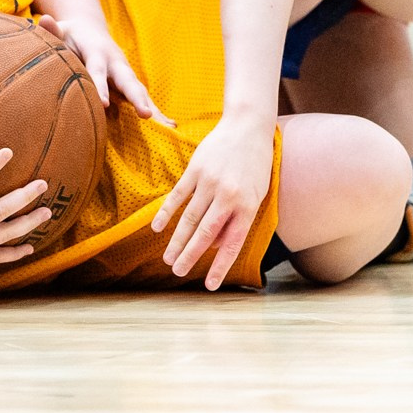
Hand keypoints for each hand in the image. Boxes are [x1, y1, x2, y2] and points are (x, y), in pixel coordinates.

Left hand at [36, 14, 170, 124]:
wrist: (89, 30)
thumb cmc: (70, 35)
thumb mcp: (61, 31)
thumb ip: (53, 31)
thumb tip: (44, 20)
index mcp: (97, 51)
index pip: (98, 70)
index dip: (100, 86)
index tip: (102, 104)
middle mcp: (115, 62)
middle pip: (127, 81)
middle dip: (136, 97)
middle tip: (146, 114)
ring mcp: (124, 73)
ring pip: (138, 90)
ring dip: (149, 105)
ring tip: (161, 124)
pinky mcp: (129, 82)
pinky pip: (143, 97)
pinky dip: (157, 110)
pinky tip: (169, 126)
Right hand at [153, 113, 273, 290]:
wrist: (247, 126)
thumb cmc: (255, 164)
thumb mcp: (256, 194)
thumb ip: (236, 219)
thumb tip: (214, 245)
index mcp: (246, 205)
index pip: (231, 243)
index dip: (219, 266)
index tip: (208, 285)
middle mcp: (227, 196)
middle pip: (204, 233)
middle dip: (190, 256)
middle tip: (177, 272)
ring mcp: (209, 182)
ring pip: (188, 218)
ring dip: (176, 241)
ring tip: (167, 258)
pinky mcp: (195, 170)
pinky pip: (177, 196)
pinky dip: (166, 213)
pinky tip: (156, 228)